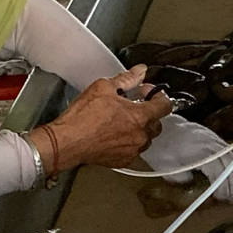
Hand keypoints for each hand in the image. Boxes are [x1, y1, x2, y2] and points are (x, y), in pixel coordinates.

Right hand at [49, 68, 169, 170]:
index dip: (158, 96)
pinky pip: (134, 150)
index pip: (165, 106)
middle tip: (132, 106)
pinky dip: (128, 141)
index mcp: (140, 116)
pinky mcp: (124, 161)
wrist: (67, 142)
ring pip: (146, 138)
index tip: (146, 92)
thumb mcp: (103, 88)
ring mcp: (133, 150)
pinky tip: (114, 134)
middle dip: (148, 113)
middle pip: (157, 123)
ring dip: (139, 129)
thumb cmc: (83, 116)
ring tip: (121, 121)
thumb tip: (140, 71)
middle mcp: (141, 136)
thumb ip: (126, 79)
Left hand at [145, 111, 232, 203]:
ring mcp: (215, 139)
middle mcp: (211, 143)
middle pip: (232, 163)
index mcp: (199, 150)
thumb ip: (184, 180)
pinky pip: (231, 152)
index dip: (223, 187)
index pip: (218, 171)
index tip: (223, 200)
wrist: (159, 127)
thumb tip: (198, 190)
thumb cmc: (161, 149)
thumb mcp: (167, 168)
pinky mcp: (215, 138)